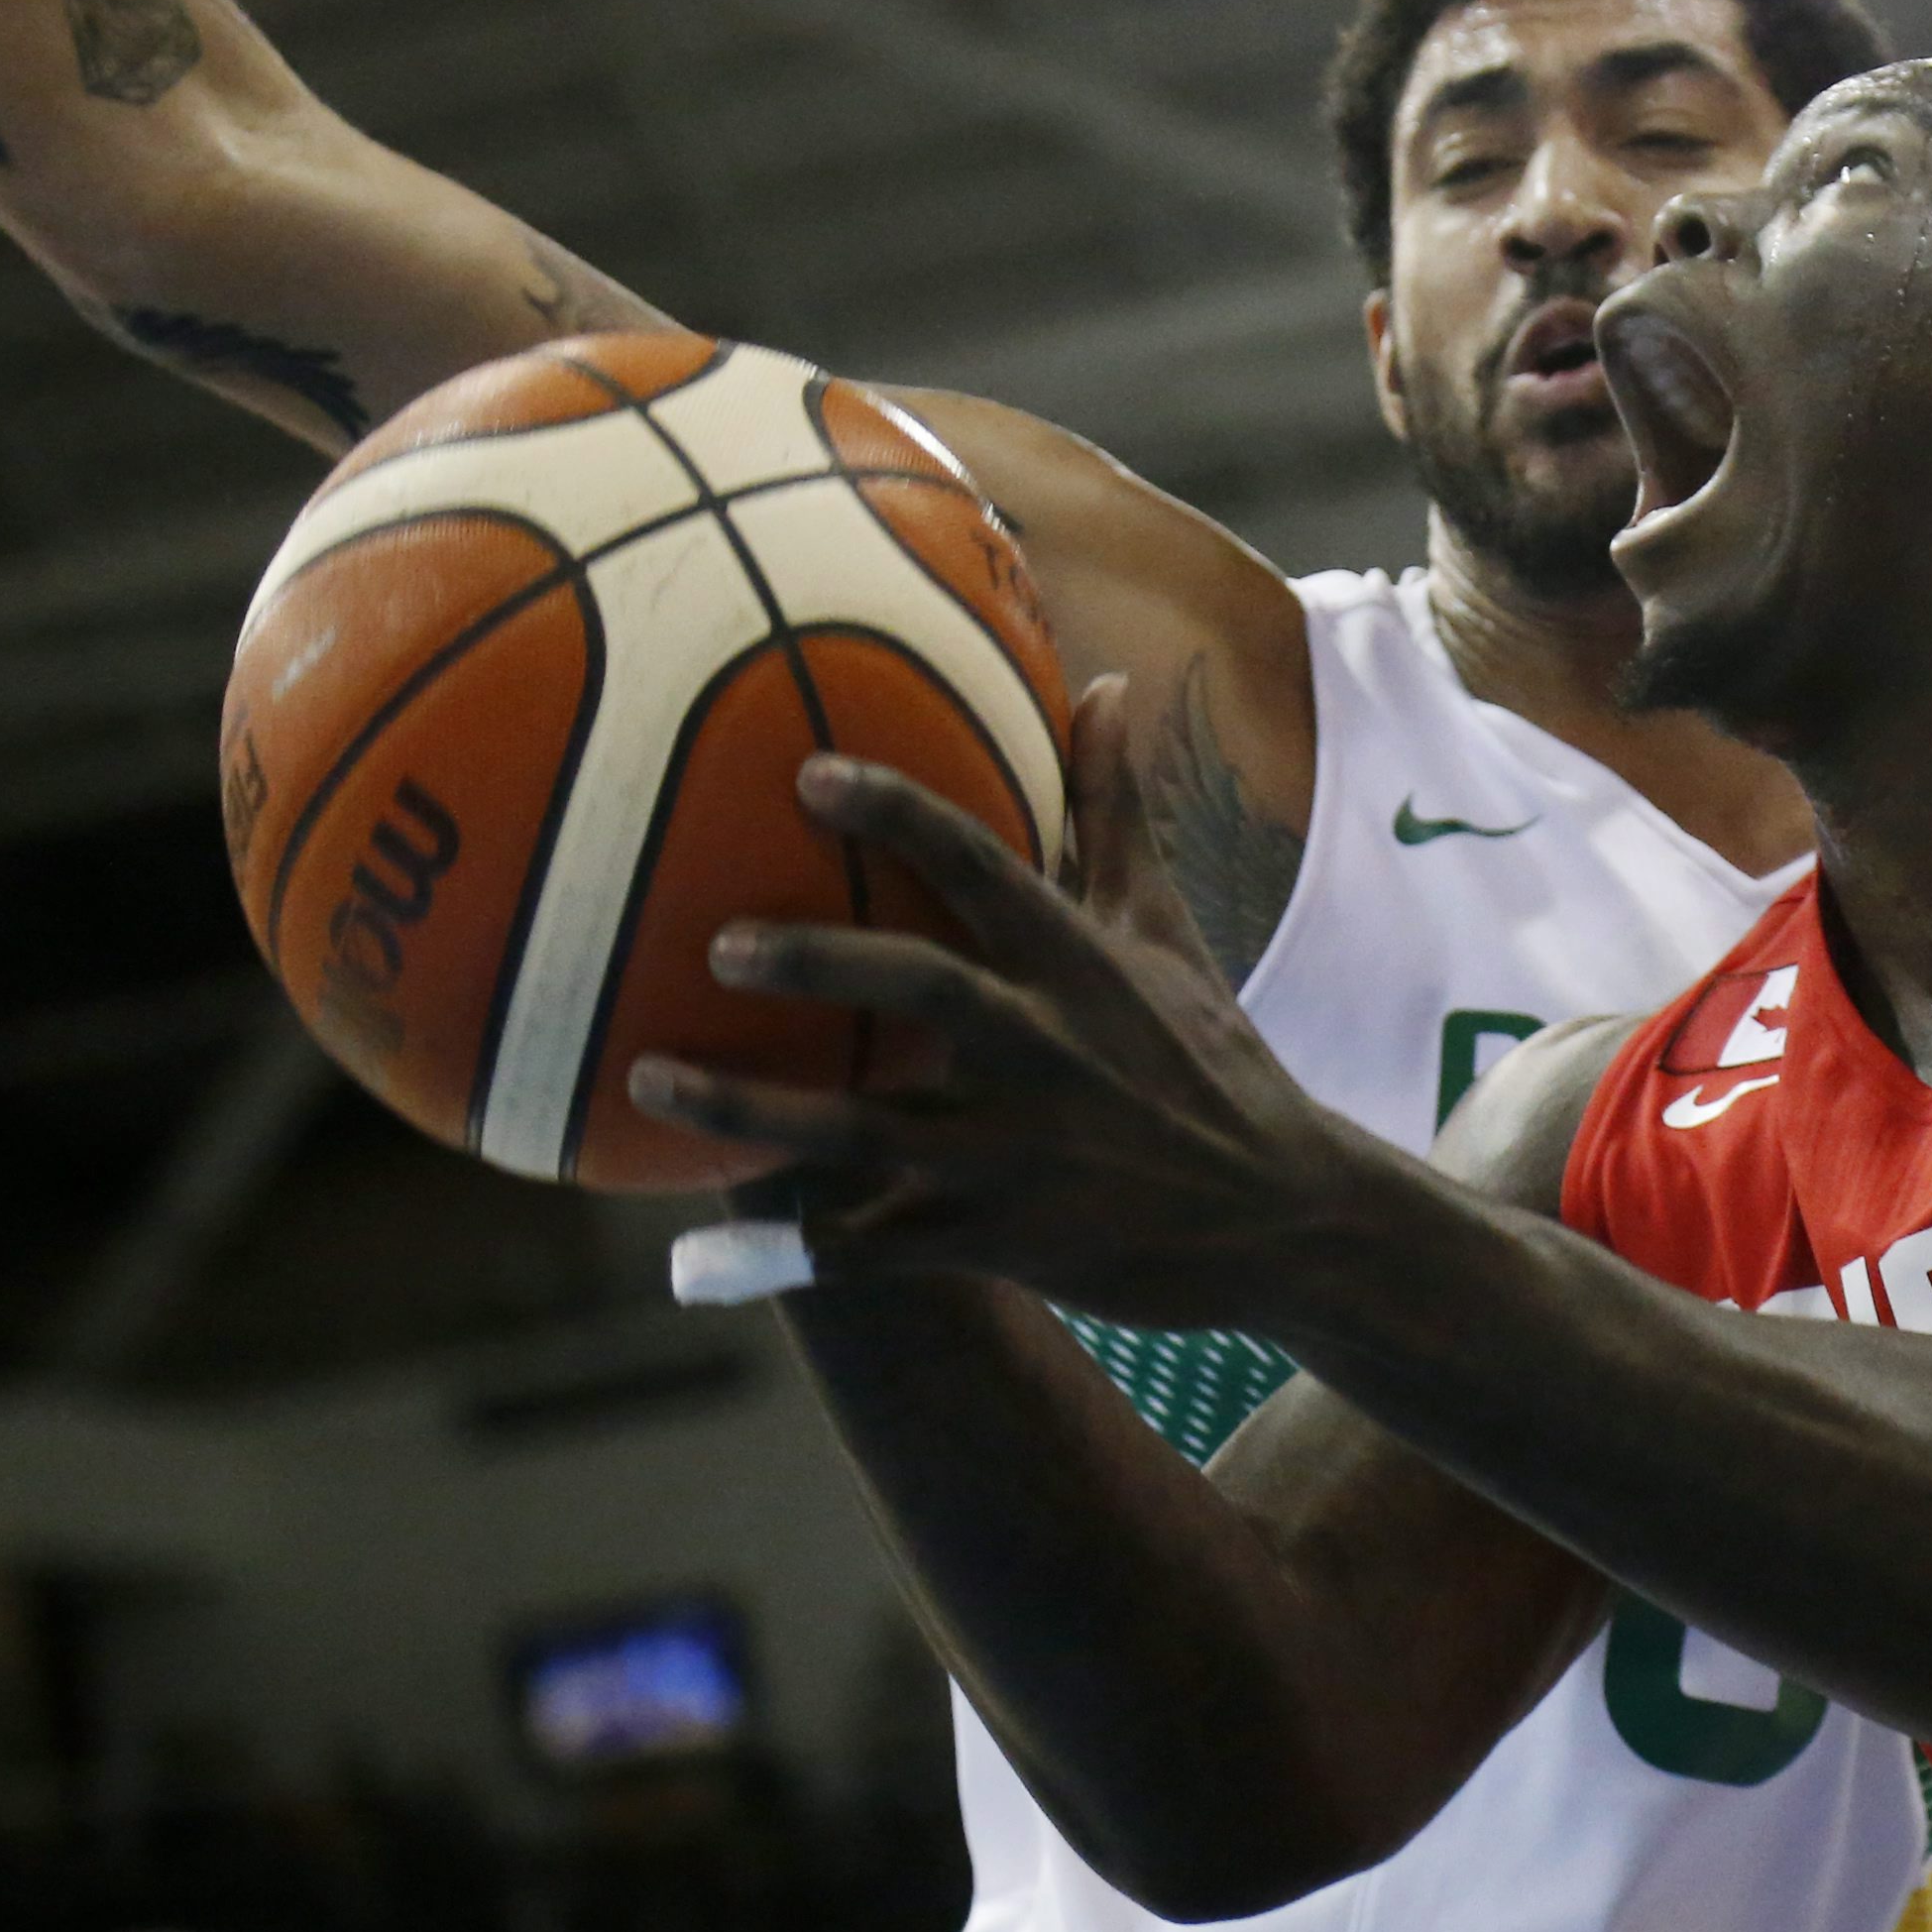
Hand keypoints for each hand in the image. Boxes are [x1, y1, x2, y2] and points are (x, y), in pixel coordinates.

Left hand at [630, 676, 1352, 1326]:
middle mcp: (1047, 1049)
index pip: (986, 869)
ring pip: (865, 1133)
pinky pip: (877, 1249)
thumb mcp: (1165, 930)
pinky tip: (704, 1244)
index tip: (809, 775)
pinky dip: (795, 1250)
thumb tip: (1105, 681)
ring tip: (651, 1081)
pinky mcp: (1000, 1242)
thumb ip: (1116, 811)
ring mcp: (1018, 1154)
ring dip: (752, 1115)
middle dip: (818, 961)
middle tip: (719, 941)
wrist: (1281, 1215)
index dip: (899, 817)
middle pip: (921, 988)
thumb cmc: (1207, 1057)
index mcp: (1081, 963)